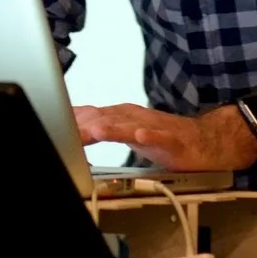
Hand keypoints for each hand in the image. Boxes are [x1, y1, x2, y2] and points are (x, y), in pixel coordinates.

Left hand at [71, 101, 256, 172]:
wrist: (207, 142)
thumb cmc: (167, 139)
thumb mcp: (128, 133)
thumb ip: (103, 129)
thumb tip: (75, 128)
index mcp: (122, 116)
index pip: (89, 116)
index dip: (69, 121)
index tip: (49, 123)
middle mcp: (134, 117)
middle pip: (103, 118)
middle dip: (82, 125)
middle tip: (62, 129)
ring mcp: (154, 127)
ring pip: (128, 125)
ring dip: (111, 127)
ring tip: (96, 130)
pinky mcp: (173, 140)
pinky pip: (160, 137)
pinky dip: (149, 136)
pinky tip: (141, 136)